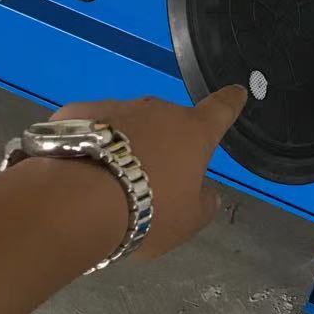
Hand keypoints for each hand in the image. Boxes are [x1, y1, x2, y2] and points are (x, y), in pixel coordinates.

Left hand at [49, 87, 246, 260]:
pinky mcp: (78, 112)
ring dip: (124, 146)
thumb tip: (205, 191)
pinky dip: (88, 146)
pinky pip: (91, 129)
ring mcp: (116, 107)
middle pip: (167, 123)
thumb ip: (203, 202)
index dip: (230, 103)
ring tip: (106, 184)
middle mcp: (157, 111)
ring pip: (127, 125)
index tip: (236, 92)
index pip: (220, 110)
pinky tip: (77, 172)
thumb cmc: (147, 211)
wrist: (77, 201)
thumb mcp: (188, 221)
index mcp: (193, 132)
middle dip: (161, 144)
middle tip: (147, 181)